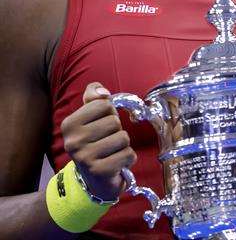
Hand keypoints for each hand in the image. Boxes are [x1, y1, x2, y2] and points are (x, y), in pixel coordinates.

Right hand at [60, 82, 135, 201]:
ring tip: (111, 153)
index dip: (109, 113)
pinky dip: (128, 159)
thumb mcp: (91, 117)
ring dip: (123, 145)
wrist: (94, 180)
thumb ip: (94, 97)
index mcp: (69, 124)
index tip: (101, 126)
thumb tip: (102, 91)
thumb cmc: (96, 142)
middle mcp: (73, 141)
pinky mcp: (100, 171)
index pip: (104, 104)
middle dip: (117, 131)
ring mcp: (85, 157)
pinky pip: (128, 154)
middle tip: (107, 142)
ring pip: (123, 138)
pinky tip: (116, 164)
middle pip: (114, 121)